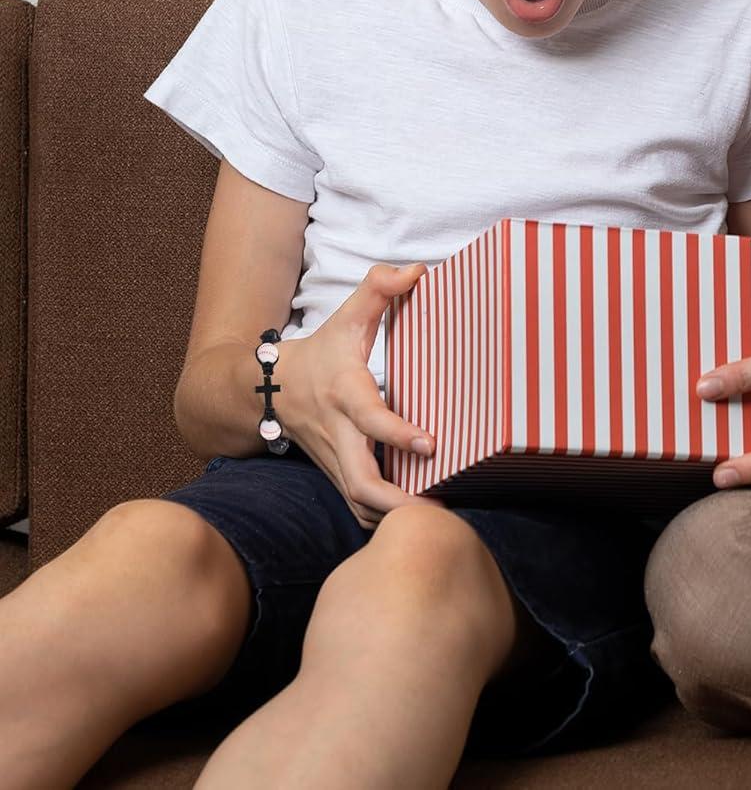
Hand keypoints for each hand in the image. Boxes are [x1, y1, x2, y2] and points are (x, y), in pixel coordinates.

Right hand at [276, 261, 438, 528]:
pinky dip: (381, 519)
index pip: (370, 419)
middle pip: (360, 482)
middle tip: (437, 510)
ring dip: (392, 517)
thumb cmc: (321, 351)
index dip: (398, 433)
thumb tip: (417, 270)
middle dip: (396, 501)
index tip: (431, 443)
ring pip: (358, 504)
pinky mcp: (337, 475)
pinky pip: (357, 507)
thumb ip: (380, 288)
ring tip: (435, 522)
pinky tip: (414, 521)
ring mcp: (335, 460)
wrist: (270, 388)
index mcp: (345, 394)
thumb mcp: (348, 315)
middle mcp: (339, 434)